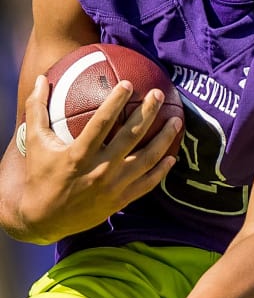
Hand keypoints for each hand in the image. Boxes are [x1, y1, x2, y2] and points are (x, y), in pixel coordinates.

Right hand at [19, 73, 181, 241]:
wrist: (43, 219)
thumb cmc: (39, 176)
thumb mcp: (34, 142)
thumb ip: (36, 109)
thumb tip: (39, 78)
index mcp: (79, 154)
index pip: (101, 122)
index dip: (116, 101)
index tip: (128, 83)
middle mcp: (100, 170)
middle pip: (131, 137)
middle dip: (148, 112)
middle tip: (158, 94)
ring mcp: (113, 187)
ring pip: (147, 160)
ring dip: (164, 139)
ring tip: (176, 121)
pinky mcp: (121, 200)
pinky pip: (148, 183)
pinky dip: (161, 170)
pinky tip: (172, 157)